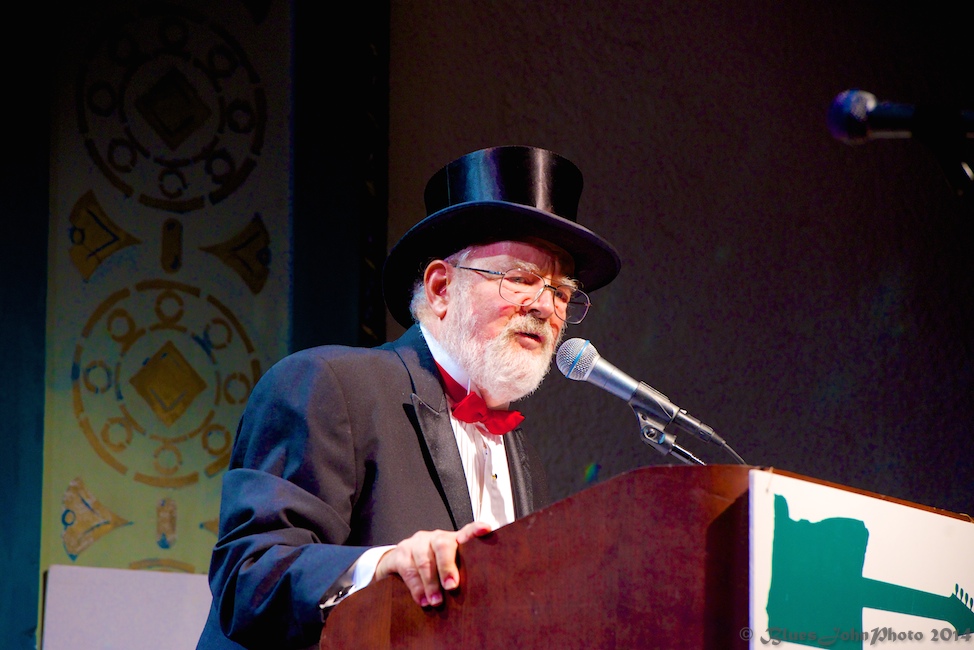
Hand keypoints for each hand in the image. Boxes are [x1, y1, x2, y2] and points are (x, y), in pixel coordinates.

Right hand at [373, 521, 491, 606]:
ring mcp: (416, 543)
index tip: (484, 529)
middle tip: (451, 586)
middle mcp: (435, 537)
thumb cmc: (431, 569)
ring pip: (424, 559)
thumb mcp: (448, 570)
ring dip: (430, 583)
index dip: (475, 530)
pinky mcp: (400, 553)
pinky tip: (422, 600)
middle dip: (447, 566)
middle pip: (442, 544)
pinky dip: (416, 587)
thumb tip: (474, 595)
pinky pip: (408, 569)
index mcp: (452, 540)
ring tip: (436, 601)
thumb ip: (459, 575)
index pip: (466, 532)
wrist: (398, 564)